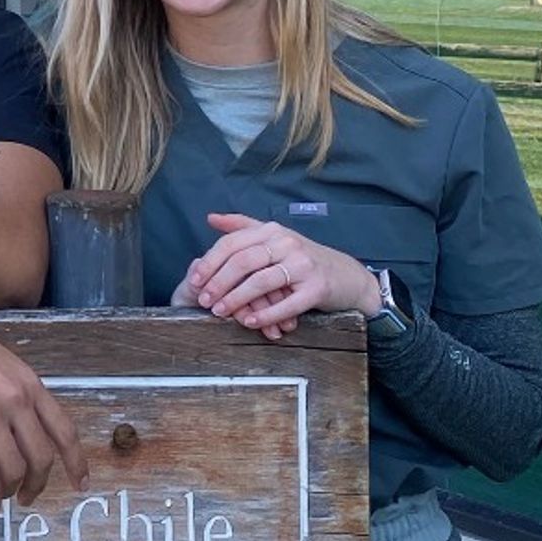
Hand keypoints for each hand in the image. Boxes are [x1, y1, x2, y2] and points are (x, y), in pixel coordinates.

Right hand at [0, 300, 88, 509]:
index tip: (82, 484)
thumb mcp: (3, 365)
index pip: (65, 432)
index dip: (77, 463)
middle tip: (27, 497)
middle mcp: (17, 401)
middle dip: (37, 485)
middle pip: (41, 457)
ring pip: (13, 468)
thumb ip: (18, 394)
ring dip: (8, 491)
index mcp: (31, 385)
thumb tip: (22, 430)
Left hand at [176, 212, 379, 339]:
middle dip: (218, 283)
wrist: (347, 276)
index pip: (232, 243)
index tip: (194, 280)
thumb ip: (242, 227)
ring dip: (236, 299)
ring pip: (261, 282)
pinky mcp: (317, 288)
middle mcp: (287, 244)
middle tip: (203, 300)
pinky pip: (286, 304)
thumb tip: (211, 218)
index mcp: (272, 231)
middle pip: (243, 262)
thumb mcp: (274, 237)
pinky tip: (249, 322)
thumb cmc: (302, 258)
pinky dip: (265, 314)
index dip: (209, 262)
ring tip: (219, 312)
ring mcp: (304, 265)